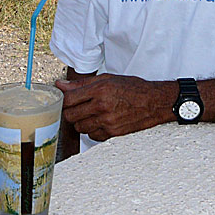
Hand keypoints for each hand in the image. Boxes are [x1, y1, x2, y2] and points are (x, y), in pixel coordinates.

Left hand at [55, 74, 175, 141]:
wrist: (154, 102)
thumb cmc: (132, 88)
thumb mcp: (107, 79)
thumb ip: (81, 84)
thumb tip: (60, 85)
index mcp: (100, 90)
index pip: (68, 99)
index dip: (63, 100)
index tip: (64, 99)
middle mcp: (102, 106)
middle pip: (70, 115)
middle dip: (70, 111)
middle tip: (77, 107)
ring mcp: (107, 122)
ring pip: (79, 127)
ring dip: (81, 121)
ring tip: (90, 113)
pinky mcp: (113, 134)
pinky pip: (92, 136)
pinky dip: (92, 130)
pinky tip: (99, 121)